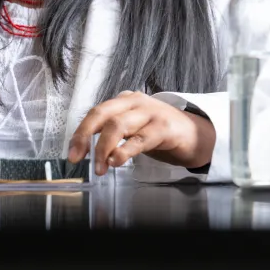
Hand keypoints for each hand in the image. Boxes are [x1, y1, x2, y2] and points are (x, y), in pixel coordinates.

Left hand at [67, 91, 215, 175]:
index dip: (81, 132)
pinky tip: (117, 161)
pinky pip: (140, 139)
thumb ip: (112, 135)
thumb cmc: (160, 132)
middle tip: (78, 158)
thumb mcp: (133, 129)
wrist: (196, 134)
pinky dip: (125, 150)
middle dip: (86, 136)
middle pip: (102, 115)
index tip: (73, 153)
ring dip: (104, 148)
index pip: (96, 113)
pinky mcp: (164, 127)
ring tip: (100, 167)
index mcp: (124, 102)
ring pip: (118, 125)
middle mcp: (135, 103)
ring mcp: (150, 113)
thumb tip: (86, 149)